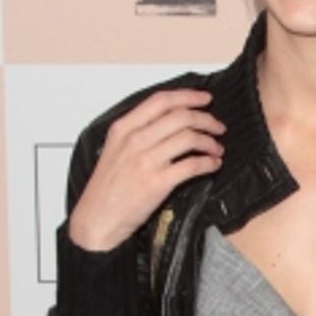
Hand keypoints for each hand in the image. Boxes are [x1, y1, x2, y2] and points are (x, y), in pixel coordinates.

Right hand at [68, 89, 223, 251]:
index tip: (205, 99)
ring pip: (189, 137)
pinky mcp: (158, 182)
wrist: (98, 218)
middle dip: (206, 119)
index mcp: (123, 129)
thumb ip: (139, 132)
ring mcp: (146, 161)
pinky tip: (213, 165)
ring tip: (217, 148)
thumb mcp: (115, 149)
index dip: (187, 96)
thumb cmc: (108, 187)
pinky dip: (208, 163)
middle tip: (218, 127)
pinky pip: (192, 165)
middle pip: (180, 117)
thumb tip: (172, 120)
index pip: (161, 101)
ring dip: (210, 142)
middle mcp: (135, 140)